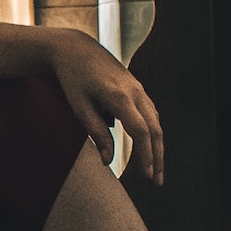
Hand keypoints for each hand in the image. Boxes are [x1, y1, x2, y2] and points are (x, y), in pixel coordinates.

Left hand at [47, 31, 163, 184]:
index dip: (146, 156)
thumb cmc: (73, 79)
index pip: (141, 132)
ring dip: (157, 147)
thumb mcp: (79, 107)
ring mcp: (138, 88)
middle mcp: (135, 92)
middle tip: (157, 182)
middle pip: (155, 129)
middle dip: (158, 157)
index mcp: (119, 97)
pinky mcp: (137, 88)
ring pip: (156, 122)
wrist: (76, 49)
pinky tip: (149, 149)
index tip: (147, 176)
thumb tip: (108, 160)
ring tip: (154, 170)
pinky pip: (150, 114)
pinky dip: (152, 133)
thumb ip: (96, 133)